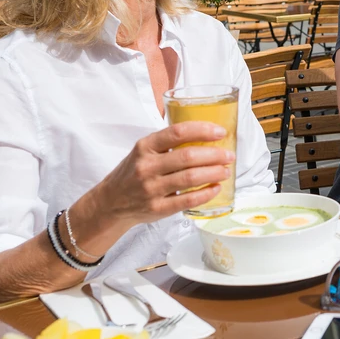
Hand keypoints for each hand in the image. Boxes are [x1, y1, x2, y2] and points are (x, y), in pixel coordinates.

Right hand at [90, 121, 234, 227]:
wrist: (111, 202)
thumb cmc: (133, 172)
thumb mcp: (143, 151)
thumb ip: (167, 143)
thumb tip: (205, 134)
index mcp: (145, 147)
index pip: (177, 132)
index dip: (202, 130)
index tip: (220, 132)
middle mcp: (146, 166)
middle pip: (188, 157)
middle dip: (214, 154)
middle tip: (229, 155)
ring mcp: (151, 189)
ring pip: (190, 178)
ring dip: (213, 173)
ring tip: (225, 170)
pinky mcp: (157, 208)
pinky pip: (187, 200)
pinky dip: (206, 194)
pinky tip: (216, 188)